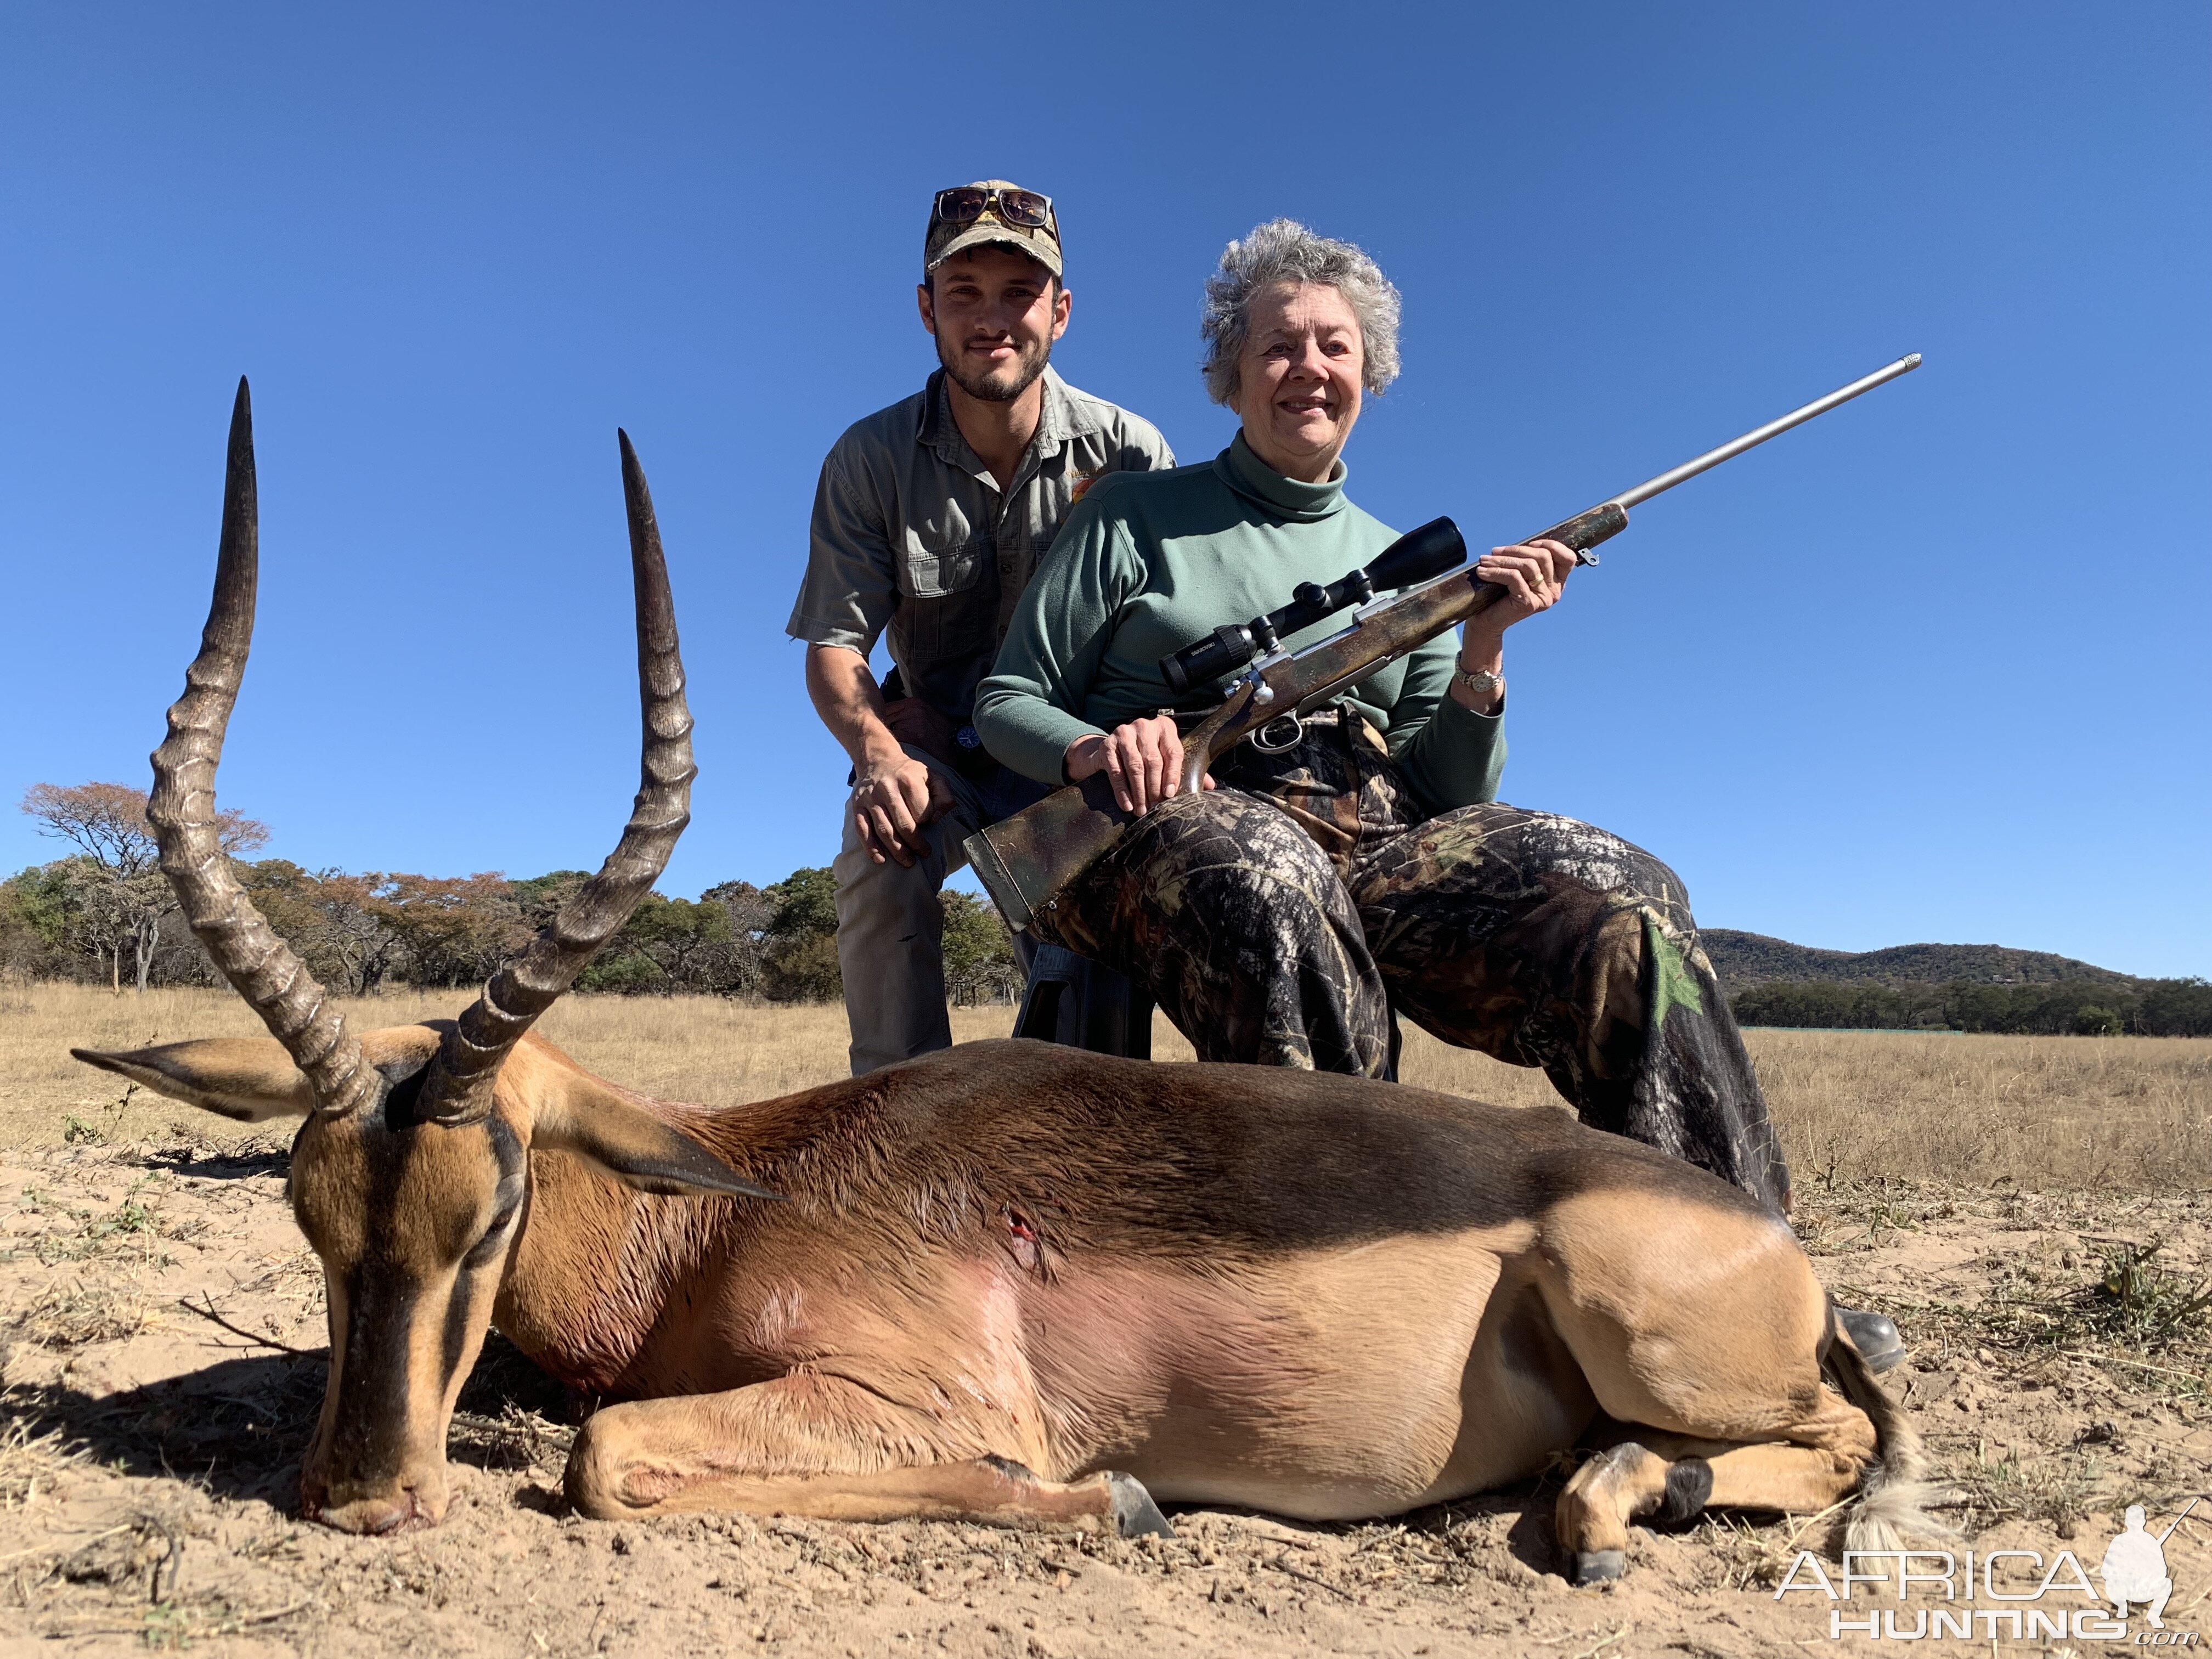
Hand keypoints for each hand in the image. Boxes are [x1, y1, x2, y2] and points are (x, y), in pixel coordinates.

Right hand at [852, 747, 952, 867]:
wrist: (879, 760)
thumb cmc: (910, 773)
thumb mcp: (933, 776)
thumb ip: (944, 796)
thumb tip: (937, 819)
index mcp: (907, 780)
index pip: (921, 811)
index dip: (927, 821)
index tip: (930, 824)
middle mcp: (887, 789)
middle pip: (903, 824)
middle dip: (915, 844)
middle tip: (924, 853)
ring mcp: (870, 798)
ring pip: (884, 830)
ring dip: (897, 850)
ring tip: (908, 862)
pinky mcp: (857, 806)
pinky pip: (863, 830)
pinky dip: (871, 847)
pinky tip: (880, 859)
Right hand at [1064, 713, 1215, 814]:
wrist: (1111, 749)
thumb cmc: (1146, 756)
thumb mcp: (1166, 758)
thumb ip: (1186, 770)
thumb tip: (1210, 786)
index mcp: (1165, 728)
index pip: (1173, 752)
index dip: (1173, 774)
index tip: (1170, 794)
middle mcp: (1144, 726)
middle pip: (1153, 760)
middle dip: (1155, 788)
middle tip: (1156, 808)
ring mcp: (1124, 733)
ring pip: (1135, 766)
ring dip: (1139, 792)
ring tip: (1142, 811)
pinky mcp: (1107, 745)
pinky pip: (1116, 771)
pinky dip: (1122, 791)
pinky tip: (1127, 805)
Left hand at [1470, 537, 1578, 628]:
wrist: (1487, 622)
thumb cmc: (1500, 595)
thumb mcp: (1519, 573)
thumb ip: (1527, 560)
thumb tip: (1523, 543)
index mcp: (1557, 582)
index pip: (1568, 558)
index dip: (1552, 546)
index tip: (1530, 543)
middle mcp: (1554, 592)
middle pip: (1543, 557)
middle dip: (1516, 550)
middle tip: (1494, 552)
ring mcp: (1543, 599)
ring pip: (1528, 565)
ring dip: (1502, 560)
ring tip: (1484, 561)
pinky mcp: (1529, 603)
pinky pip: (1514, 577)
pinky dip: (1496, 571)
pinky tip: (1482, 572)